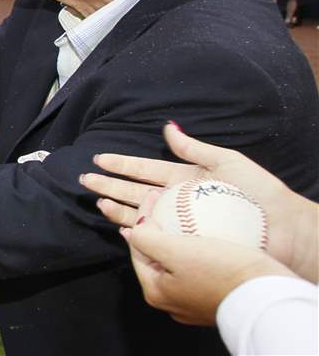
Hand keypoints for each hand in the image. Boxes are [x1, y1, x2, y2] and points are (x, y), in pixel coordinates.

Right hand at [81, 122, 318, 281]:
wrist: (282, 228)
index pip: (145, 168)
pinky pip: (155, 234)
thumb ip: (193, 148)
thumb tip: (167, 127)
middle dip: (109, 185)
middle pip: (135, 190)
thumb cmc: (258, 193)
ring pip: (139, 212)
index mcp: (184, 178)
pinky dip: (136, 231)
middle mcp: (177, 200)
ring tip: (97, 203)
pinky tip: (121, 229)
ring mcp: (179, 221)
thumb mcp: (227, 162)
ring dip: (117, 207)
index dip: (122, 163)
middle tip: (84, 181)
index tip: (99, 158)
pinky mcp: (185, 240)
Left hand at [119, 191, 294, 325]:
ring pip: (178, 259)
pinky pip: (200, 264)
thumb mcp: (174, 251)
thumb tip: (135, 227)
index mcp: (155, 292)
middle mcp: (171, 300)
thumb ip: (146, 237)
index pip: (137, 245)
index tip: (154, 193)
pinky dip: (198, 244)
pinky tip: (206, 228)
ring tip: (179, 212)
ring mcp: (194, 299)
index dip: (142, 215)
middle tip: (161, 200)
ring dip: (175, 235)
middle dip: (155, 226)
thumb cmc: (221, 272)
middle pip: (155, 254)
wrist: (269, 297)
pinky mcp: (217, 293)